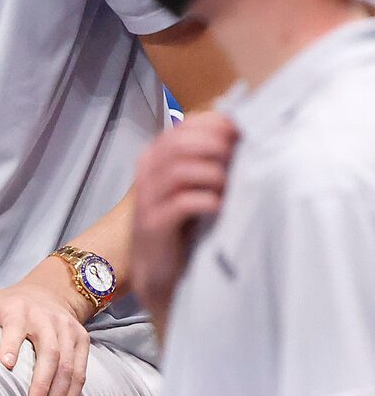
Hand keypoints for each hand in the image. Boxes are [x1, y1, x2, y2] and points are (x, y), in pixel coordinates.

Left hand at [0, 278, 90, 395]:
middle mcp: (45, 318)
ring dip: (59, 395)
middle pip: (49, 351)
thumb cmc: (5, 304)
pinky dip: (73, 395)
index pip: (15, 325)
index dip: (10, 342)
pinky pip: (81, 371)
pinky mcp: (81, 340)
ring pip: (68, 365)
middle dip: (42, 382)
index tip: (5, 364)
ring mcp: (66, 329)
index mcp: (16, 309)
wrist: (51, 289)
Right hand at [132, 111, 237, 327]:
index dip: (216, 125)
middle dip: (217, 147)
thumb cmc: (183, 224)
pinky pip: (182, 203)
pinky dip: (208, 201)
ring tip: (231, 187)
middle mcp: (147, 171)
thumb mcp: (195, 185)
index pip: (185, 125)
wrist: (159, 269)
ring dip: (214, 175)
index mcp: (157, 155)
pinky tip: (221, 208)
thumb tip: (247, 136)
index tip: (244, 133)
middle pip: (181, 143)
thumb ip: (209, 160)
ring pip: (181, 170)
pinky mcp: (154, 224)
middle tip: (240, 160)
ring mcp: (148, 198)